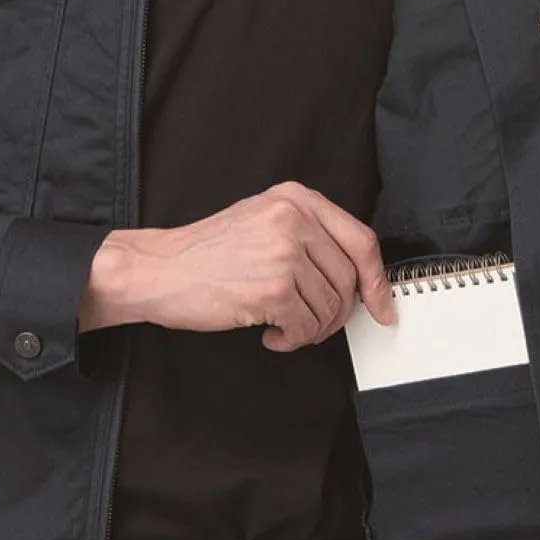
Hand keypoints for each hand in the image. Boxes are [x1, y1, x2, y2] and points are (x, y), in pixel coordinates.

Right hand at [80, 180, 395, 351]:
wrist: (157, 270)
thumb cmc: (203, 254)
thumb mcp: (261, 222)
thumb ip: (308, 238)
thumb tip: (355, 279)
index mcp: (296, 199)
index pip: (360, 241)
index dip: (376, 281)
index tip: (382, 306)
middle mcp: (294, 220)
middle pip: (348, 280)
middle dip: (336, 314)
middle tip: (312, 323)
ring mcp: (284, 254)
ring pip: (330, 308)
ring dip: (310, 329)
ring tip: (281, 325)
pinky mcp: (272, 289)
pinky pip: (306, 327)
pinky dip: (292, 340)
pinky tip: (270, 334)